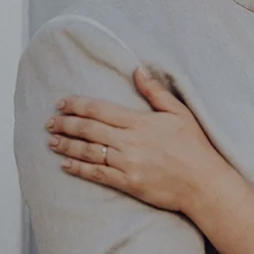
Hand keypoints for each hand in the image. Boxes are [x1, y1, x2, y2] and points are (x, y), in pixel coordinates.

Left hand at [46, 67, 221, 211]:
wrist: (204, 182)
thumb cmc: (195, 147)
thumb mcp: (179, 113)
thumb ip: (156, 92)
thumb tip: (138, 70)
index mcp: (140, 122)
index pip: (100, 110)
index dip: (77, 105)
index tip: (61, 103)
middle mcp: (130, 142)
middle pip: (89, 130)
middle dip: (66, 124)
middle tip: (49, 122)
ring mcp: (128, 164)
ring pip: (89, 152)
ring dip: (67, 146)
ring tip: (52, 141)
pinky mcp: (129, 183)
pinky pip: (98, 174)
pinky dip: (79, 169)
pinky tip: (66, 165)